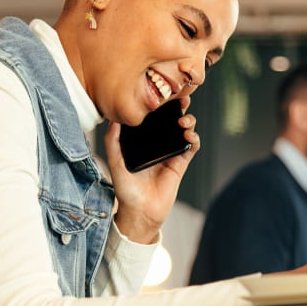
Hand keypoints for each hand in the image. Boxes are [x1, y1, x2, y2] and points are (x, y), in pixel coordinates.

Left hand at [104, 96, 198, 243]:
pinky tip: (188, 135)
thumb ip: (113, 141)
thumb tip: (113, 119)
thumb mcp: (115, 163)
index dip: (160, 105)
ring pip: (184, 130)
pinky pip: (191, 147)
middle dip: (179, 108)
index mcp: (143, 140)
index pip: (153, 118)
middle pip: (172, 120)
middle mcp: (158, 143)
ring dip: (188, 122)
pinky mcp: (180, 163)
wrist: (140, 211)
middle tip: (182, 99)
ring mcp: (171, 152)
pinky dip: (193, 139)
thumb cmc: (126, 189)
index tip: (163, 94)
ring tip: (183, 121)